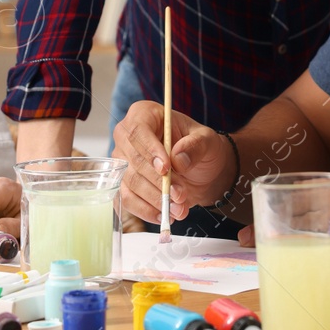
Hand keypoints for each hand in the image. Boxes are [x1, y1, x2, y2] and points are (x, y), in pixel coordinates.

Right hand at [112, 101, 231, 223]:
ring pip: (129, 182)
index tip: (166, 168)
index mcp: (144, 114)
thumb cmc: (200, 147)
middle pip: (132, 160)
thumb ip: (195, 145)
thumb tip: (178, 159)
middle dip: (157, 181)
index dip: (149, 150)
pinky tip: (163, 215)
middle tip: (180, 195)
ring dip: (154, 199)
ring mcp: (122, 161)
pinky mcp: (123, 184)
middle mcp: (127, 136)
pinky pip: (127, 199)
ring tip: (178, 208)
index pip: (138, 130)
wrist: (200, 169)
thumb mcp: (207, 140)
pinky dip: (145, 210)